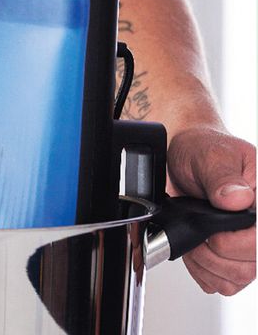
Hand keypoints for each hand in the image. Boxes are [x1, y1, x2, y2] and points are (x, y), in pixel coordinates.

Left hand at [168, 128, 255, 294]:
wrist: (181, 154)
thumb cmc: (201, 150)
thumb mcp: (210, 154)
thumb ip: (222, 176)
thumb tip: (237, 198)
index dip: (235, 243)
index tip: (211, 230)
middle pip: (250, 266)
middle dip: (212, 252)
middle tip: (195, 228)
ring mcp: (247, 244)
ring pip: (237, 278)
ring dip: (205, 262)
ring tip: (193, 235)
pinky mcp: (231, 257)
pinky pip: (222, 282)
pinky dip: (201, 269)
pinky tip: (194, 247)